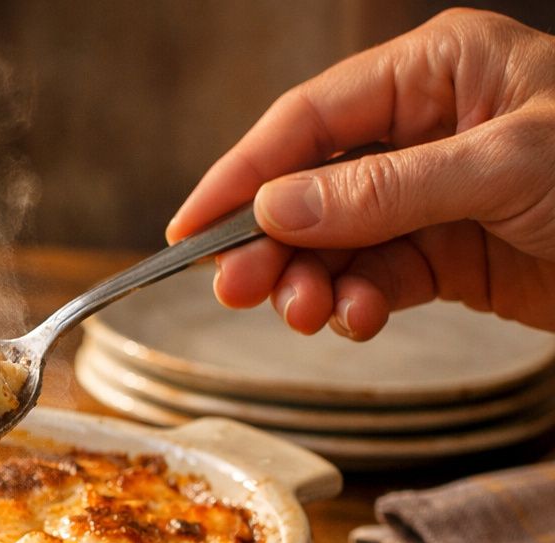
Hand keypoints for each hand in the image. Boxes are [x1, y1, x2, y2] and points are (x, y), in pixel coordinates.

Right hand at [167, 9, 554, 339]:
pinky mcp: (446, 253)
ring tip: (307, 316)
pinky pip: (375, 278)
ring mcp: (431, 194)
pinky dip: (358, 304)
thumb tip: (279, 210)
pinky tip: (362, 319)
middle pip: (309, 185)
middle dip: (273, 242)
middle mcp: (425, 129)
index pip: (309, 119)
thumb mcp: (504, 170)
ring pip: (334, 242)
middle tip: (239, 290)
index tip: (189, 228)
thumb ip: (385, 190)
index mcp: (438, 73)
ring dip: (312, 283)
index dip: (242, 174)